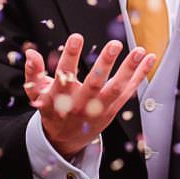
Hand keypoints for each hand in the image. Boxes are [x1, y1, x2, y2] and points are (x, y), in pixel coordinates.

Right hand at [24, 34, 154, 158]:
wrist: (64, 140)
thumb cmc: (52, 110)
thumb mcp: (37, 93)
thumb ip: (33, 72)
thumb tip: (31, 53)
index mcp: (60, 97)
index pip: (64, 75)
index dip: (70, 56)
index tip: (76, 37)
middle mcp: (80, 103)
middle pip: (94, 83)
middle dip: (105, 63)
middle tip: (114, 44)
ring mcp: (98, 108)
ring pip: (116, 88)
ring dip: (129, 69)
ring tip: (138, 51)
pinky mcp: (112, 109)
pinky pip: (128, 92)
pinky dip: (140, 75)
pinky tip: (148, 59)